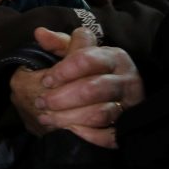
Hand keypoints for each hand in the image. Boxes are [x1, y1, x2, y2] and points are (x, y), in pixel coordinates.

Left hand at [10, 27, 142, 148]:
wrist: (114, 101)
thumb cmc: (90, 73)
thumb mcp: (77, 54)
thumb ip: (60, 44)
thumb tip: (39, 32)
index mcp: (113, 56)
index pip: (86, 59)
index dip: (64, 70)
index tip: (47, 80)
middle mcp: (126, 78)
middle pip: (92, 88)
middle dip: (62, 97)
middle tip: (41, 102)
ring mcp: (129, 103)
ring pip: (99, 113)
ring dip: (68, 118)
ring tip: (47, 119)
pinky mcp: (127, 126)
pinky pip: (109, 135)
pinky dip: (88, 135)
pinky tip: (69, 132)